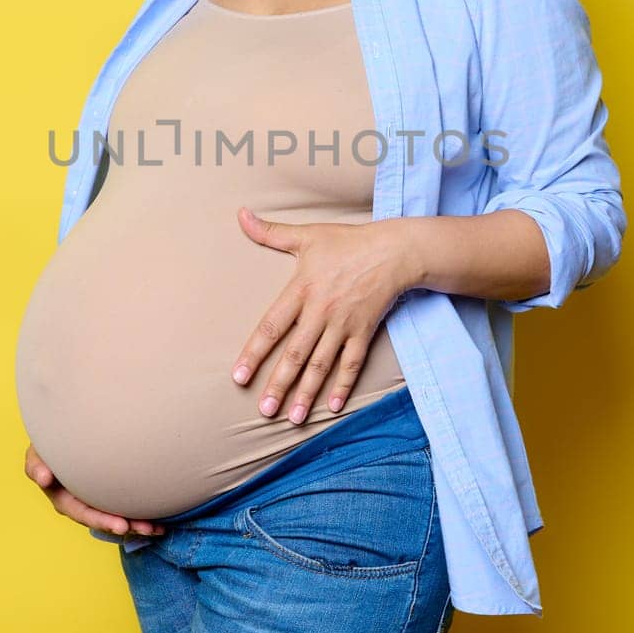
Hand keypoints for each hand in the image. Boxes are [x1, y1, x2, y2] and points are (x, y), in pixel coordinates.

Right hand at [23, 444, 164, 540]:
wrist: (62, 437)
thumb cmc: (48, 446)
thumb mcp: (37, 455)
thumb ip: (36, 465)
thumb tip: (43, 478)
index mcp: (64, 499)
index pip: (84, 513)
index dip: (102, 520)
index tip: (122, 526)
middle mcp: (81, 505)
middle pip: (105, 521)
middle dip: (126, 526)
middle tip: (147, 529)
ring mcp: (95, 501)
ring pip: (117, 517)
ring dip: (137, 525)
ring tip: (158, 528)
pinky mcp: (108, 495)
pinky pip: (124, 507)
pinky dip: (141, 514)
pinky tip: (161, 521)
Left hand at [229, 206, 412, 425]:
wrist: (394, 250)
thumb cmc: (347, 242)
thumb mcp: (307, 234)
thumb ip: (270, 232)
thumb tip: (240, 214)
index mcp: (301, 290)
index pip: (272, 326)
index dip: (254, 352)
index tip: (239, 376)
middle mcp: (320, 312)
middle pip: (295, 354)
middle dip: (279, 384)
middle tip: (264, 410)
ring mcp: (344, 325)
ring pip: (322, 365)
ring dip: (307, 392)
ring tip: (293, 418)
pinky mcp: (364, 332)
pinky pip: (352, 364)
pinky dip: (343, 386)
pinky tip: (333, 407)